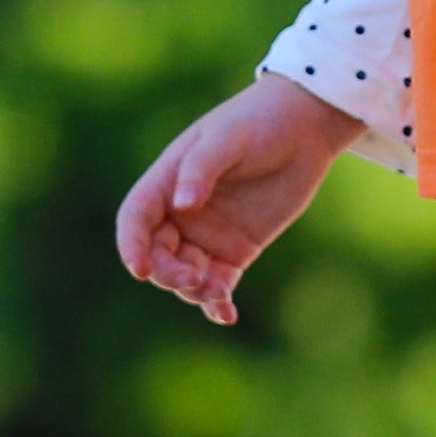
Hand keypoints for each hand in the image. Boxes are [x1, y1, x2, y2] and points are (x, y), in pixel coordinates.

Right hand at [116, 74, 361, 325]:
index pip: (136, 220)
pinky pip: (218, 284)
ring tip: (217, 291)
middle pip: (157, 254)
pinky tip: (227, 315)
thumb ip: (201, 169)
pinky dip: (218, 302)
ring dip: (193, 289)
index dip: (131, 246)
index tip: (140, 270)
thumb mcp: (227, 139)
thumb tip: (182, 204)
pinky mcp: (236, 252)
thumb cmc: (258, 122)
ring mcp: (207, 235)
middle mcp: (180, 213)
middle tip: (193, 278)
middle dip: (167, 273)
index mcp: (166, 181)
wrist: (304, 130)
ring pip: (185, 274)